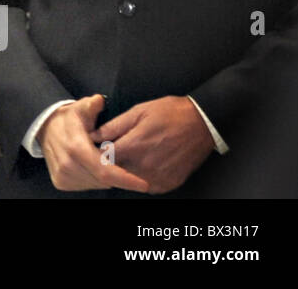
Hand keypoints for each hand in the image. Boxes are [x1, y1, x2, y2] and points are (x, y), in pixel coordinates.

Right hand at [37, 94, 149, 192]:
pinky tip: (93, 167)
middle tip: (126, 167)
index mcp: (76, 148)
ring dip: (106, 178)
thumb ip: (92, 105)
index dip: (125, 179)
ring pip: (96, 185)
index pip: (105, 171)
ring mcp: (63, 175)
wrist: (44, 128)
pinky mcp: (61, 182)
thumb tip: (100, 100)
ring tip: (106, 162)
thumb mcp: (80, 108)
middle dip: (118, 177)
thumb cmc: (67, 119)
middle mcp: (68, 165)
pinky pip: (86, 186)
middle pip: (103, 181)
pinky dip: (94, 180)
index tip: (142, 184)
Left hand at [90, 96, 214, 193]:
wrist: (203, 123)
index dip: (100, 151)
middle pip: (116, 170)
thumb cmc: (171, 113)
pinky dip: (144, 177)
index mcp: (134, 146)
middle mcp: (145, 165)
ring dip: (128, 170)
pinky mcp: (169, 183)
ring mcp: (158, 177)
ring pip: (131, 180)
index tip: (103, 145)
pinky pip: (148, 186)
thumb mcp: (138, 111)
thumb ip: (114, 126)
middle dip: (114, 161)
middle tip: (121, 149)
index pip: (104, 157)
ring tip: (137, 154)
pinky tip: (148, 163)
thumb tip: (94, 135)